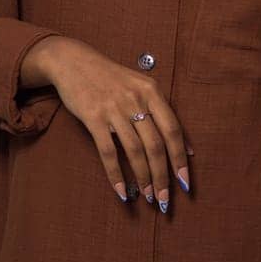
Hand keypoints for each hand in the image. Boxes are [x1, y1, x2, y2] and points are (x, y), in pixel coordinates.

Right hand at [23, 35, 190, 211]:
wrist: (73, 61)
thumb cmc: (111, 78)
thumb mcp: (141, 87)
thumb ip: (163, 114)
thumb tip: (188, 149)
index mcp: (152, 91)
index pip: (173, 130)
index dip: (180, 159)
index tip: (185, 182)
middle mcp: (136, 100)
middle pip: (156, 145)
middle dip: (163, 177)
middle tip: (165, 200)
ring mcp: (114, 109)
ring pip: (135, 151)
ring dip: (144, 178)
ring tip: (149, 197)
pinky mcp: (93, 118)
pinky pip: (108, 152)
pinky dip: (116, 175)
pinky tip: (122, 192)